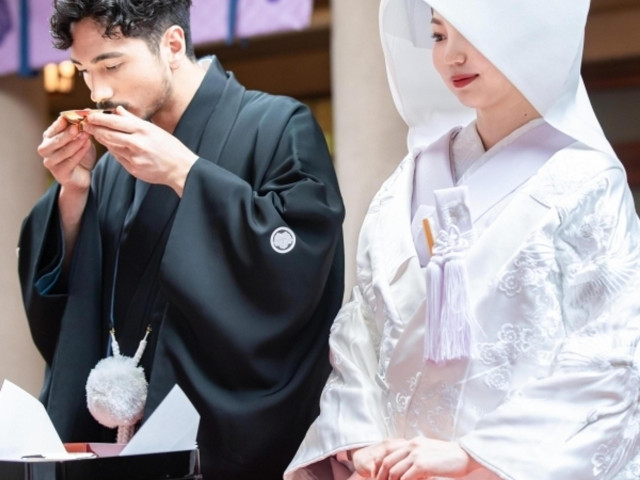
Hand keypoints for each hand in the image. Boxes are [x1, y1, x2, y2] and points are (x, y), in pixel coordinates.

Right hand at [38, 115, 96, 193]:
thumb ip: (82, 127)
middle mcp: (45, 149)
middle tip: (78, 127)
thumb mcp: (82, 139)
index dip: (63, 122)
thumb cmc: (80, 154)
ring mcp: (50, 162)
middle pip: (55, 140)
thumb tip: (87, 110)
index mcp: (49, 137)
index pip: (54, 127)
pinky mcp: (59, 173)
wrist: (82, 176)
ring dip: (76, 143)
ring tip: (87, 136)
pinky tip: (87, 146)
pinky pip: (70, 162)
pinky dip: (80, 153)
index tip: (75, 116)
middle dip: (67, 133)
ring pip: (63, 151)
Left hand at [82, 106, 198, 195]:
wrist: (181, 169)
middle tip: (86, 125)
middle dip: (95, 129)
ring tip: (95, 133)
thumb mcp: (154, 130)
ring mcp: (135, 157)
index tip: (89, 115)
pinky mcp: (133, 169)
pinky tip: (110, 146)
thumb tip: (118, 110)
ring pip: (111, 146)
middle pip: (109, 134)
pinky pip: (118, 157)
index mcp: (144, 130)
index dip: (99, 119)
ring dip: (102, 139)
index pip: (115, 122)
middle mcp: (138, 143)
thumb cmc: (170, 147)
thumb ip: (134, 120)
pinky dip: (113, 150)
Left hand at [352, 438, 478, 479]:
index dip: (382, 467)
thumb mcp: (429, 452)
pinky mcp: (422, 465)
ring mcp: (416, 455)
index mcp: (412, 443)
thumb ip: (417, 457)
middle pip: (387, 462)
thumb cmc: (449, 457)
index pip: (390, 454)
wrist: (465, 455)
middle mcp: (412, 446)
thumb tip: (407, 472)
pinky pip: (405, 478)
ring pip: (394, 471)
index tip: (380, 478)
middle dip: (382, 476)